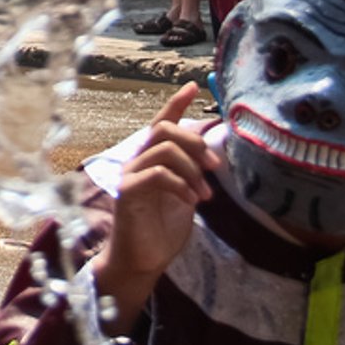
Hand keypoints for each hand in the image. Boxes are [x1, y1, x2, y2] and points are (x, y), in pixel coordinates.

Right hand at [93, 84, 220, 332]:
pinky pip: (157, 174)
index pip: (162, 122)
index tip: (194, 86)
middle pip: (164, 129)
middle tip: (214, 168)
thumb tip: (215, 156)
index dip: (176, 102)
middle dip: (194, 142)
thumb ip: (194, 174)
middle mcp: (139, 160)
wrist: (144, 259)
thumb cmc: (163, 227)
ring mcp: (131, 174)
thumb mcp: (186, 194)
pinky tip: (191, 201)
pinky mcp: (128, 192)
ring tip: (205, 195)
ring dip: (192, 170)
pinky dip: (180, 184)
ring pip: (163, 149)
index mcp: (153, 158)